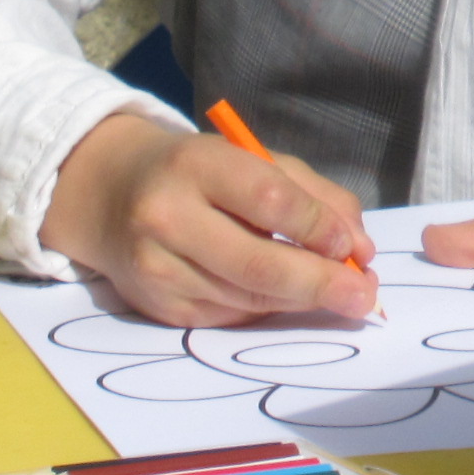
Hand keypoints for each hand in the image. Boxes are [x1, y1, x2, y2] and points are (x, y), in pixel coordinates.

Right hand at [40, 112, 377, 327]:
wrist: (108, 194)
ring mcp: (157, 268)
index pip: (268, 200)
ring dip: (302, 301)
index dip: (317, 227)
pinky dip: (267, 309)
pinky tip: (287, 297)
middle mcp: (168, 218)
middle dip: (321, 285)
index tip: (352, 247)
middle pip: (258, 265)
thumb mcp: (254, 159)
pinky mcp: (158, 306)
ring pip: (248, 298)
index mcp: (196, 166)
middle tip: (365, 296)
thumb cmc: (199, 172)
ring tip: (341, 296)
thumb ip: (314, 195)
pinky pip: (229, 315)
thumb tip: (360, 249)